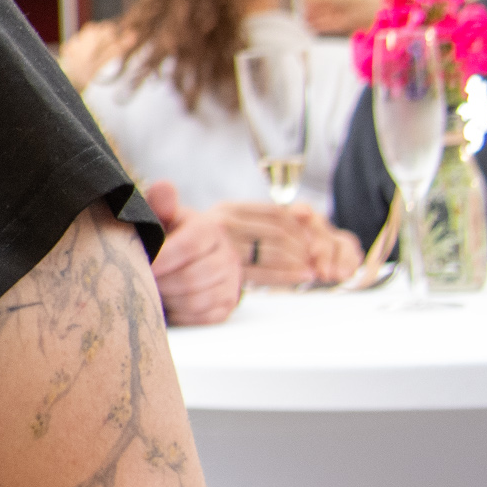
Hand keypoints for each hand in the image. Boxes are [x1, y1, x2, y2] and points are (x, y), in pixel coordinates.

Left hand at [141, 182, 243, 326]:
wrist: (194, 255)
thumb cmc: (172, 235)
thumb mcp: (165, 217)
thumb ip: (161, 204)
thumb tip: (163, 187)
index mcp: (210, 229)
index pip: (188, 246)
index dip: (161, 259)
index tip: (141, 266)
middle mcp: (226, 255)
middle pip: (192, 278)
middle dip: (162, 284)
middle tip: (141, 284)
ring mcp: (230, 281)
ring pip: (197, 300)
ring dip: (170, 300)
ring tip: (154, 292)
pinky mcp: (228, 304)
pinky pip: (203, 317)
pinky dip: (181, 314)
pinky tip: (169, 303)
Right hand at [202, 200, 361, 288]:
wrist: (170, 264)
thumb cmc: (202, 245)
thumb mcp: (229, 222)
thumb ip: (266, 217)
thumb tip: (307, 212)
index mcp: (228, 209)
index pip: (275, 213)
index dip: (299, 226)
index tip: (313, 237)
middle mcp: (223, 225)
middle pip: (277, 233)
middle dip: (302, 247)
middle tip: (316, 257)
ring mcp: (221, 249)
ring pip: (272, 253)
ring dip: (297, 262)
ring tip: (311, 269)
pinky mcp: (223, 271)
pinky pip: (263, 274)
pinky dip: (286, 276)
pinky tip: (300, 277)